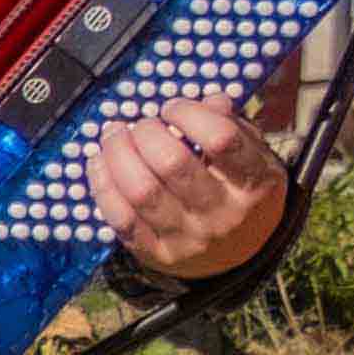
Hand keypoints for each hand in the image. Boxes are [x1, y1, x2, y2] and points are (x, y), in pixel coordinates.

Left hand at [91, 96, 285, 281]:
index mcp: (254, 182)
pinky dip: (102, 184)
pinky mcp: (156, 254)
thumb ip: (233, 126)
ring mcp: (188, 237)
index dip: (189, 113)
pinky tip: (99, 162)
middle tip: (140, 124)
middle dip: (146, 133)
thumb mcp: (253, 156)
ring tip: (114, 136)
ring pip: (141, 190)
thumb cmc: (240, 189)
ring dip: (118, 154)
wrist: (241, 252)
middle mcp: (222, 213)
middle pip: (172, 163)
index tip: (173, 108)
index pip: (221, 138)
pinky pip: (120, 217)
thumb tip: (211, 100)